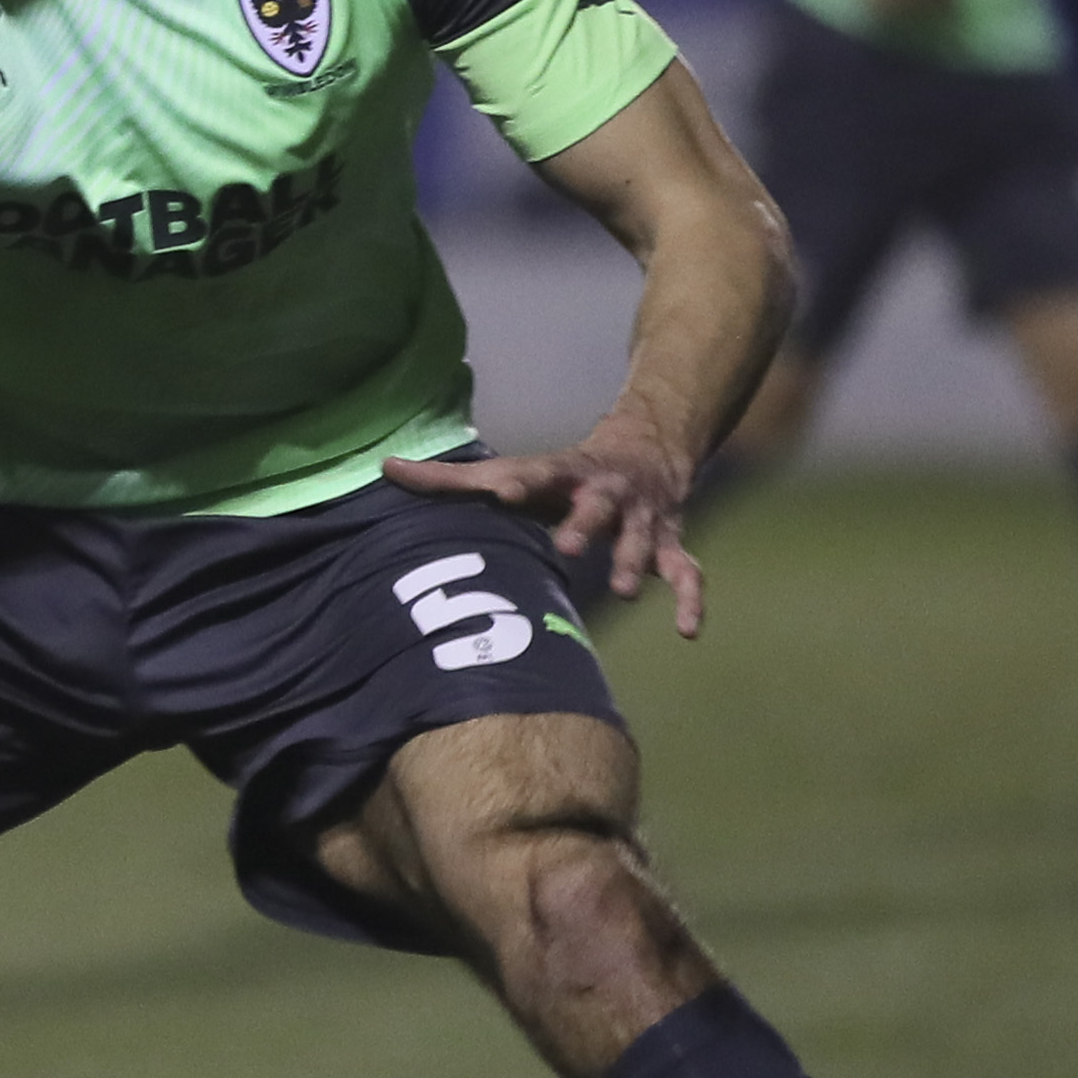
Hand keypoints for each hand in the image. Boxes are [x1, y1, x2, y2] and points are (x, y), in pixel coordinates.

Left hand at [382, 416, 708, 635]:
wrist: (649, 446)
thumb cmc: (563, 473)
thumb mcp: (515, 470)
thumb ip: (452, 478)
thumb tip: (384, 468)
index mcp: (563, 474)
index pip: (539, 475)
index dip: (522, 484)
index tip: (505, 492)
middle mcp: (605, 492)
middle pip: (597, 504)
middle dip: (586, 524)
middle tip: (570, 547)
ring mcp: (641, 517)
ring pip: (643, 538)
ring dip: (635, 561)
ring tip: (626, 591)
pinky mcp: (669, 541)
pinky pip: (686, 571)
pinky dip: (692, 600)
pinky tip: (689, 632)